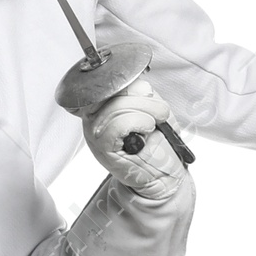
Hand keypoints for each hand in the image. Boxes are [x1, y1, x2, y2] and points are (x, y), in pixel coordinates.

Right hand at [84, 78, 185, 198]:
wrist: (163, 174)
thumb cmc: (157, 143)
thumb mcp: (151, 107)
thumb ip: (140, 92)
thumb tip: (137, 83)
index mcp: (102, 104)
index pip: (105, 81)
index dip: (127, 82)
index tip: (145, 93)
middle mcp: (93, 117)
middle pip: (110, 90)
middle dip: (143, 98)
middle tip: (160, 110)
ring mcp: (94, 132)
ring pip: (116, 106)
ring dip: (146, 110)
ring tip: (156, 121)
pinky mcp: (102, 146)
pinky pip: (118, 123)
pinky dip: (138, 122)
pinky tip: (147, 129)